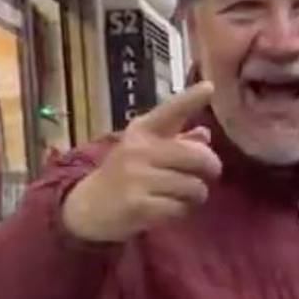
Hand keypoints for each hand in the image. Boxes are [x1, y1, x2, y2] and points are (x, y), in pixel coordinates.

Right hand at [61, 82, 221, 242]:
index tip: (210, 87)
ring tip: (182, 195)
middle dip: (211, 168)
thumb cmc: (125, 172)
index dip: (191, 99)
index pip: (170, 110)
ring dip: (196, 195)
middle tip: (207, 174)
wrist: (87, 206)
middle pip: (198, 156)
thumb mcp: (145, 148)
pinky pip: (180, 209)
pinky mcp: (138, 206)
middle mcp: (139, 149)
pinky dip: (181, 212)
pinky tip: (169, 209)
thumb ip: (176, 139)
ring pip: (194, 186)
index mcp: (142, 131)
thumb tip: (205, 134)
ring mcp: (137, 178)